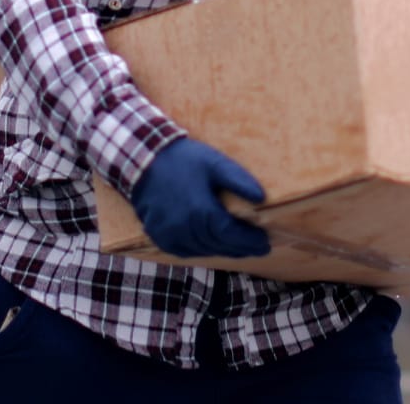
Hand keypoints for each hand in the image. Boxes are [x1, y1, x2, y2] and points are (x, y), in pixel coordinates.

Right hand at [129, 137, 270, 258]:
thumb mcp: (214, 163)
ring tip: (238, 247)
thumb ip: (239, 180)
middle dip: (241, 248)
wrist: (143, 159)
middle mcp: (185, 229)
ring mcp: (170, 235)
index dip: (251, 242)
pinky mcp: (159, 237)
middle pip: (220, 246)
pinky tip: (211, 244)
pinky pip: (185, 251)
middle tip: (257, 248)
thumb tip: (262, 198)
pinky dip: (201, 250)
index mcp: (201, 211)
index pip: (232, 236)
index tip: (266, 243)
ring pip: (204, 251)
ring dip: (222, 250)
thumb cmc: (182, 159)